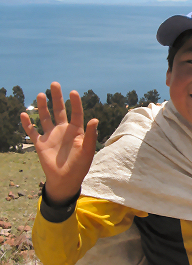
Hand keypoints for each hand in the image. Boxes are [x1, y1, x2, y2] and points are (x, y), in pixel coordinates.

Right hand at [20, 82, 97, 204]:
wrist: (66, 180)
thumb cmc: (80, 166)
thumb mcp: (88, 151)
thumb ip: (91, 135)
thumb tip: (95, 119)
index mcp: (76, 131)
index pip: (76, 113)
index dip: (75, 103)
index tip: (73, 92)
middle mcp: (63, 131)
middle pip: (59, 111)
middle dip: (57, 98)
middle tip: (55, 84)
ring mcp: (51, 136)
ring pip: (45, 118)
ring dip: (43, 107)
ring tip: (41, 94)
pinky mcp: (41, 144)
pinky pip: (32, 132)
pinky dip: (27, 124)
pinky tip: (23, 114)